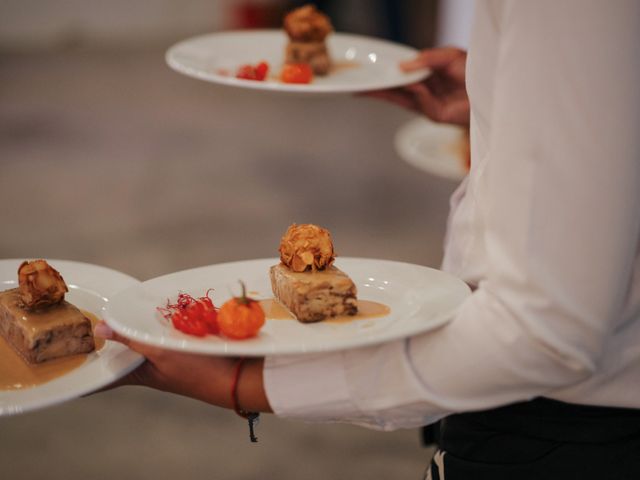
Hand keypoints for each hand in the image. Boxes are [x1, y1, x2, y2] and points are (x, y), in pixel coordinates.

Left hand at [94, 321, 271, 412]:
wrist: (238, 376)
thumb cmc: (196, 369)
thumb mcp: (160, 352)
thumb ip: (132, 338)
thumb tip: (100, 328)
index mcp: (141, 373)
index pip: (109, 376)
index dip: (92, 369)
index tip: (75, 361)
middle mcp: (153, 365)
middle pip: (127, 349)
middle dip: (115, 334)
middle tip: (96, 318)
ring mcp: (171, 354)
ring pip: (148, 336)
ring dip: (141, 324)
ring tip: (124, 308)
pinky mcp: (187, 344)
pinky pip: (169, 330)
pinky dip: (164, 320)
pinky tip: (161, 305)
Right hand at [366, 47, 469, 126]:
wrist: (491, 89)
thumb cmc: (475, 72)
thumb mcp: (449, 56)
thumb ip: (426, 58)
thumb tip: (402, 66)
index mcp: (426, 77)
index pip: (401, 76)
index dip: (386, 74)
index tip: (371, 71)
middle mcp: (424, 91)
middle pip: (395, 90)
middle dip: (377, 88)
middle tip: (360, 85)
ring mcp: (427, 104)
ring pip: (401, 98)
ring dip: (385, 92)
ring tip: (368, 88)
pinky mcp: (434, 114)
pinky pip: (420, 102)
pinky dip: (417, 93)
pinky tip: (415, 85)